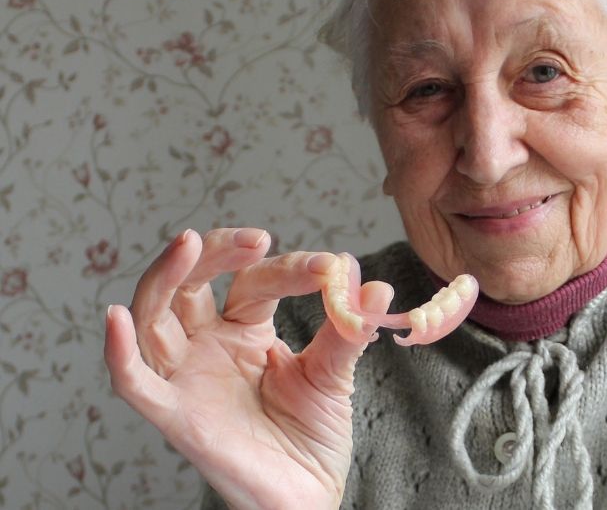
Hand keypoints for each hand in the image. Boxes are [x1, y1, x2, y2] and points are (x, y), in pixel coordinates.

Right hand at [104, 228, 390, 508]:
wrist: (308, 497)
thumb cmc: (312, 436)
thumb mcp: (334, 375)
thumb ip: (347, 331)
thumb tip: (376, 287)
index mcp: (243, 330)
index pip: (252, 281)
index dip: (287, 269)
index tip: (331, 269)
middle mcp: (206, 346)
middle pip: (190, 284)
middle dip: (215, 252)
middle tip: (256, 239)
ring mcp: (187, 378)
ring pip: (154, 316)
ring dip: (164, 276)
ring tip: (189, 241)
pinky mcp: (176, 416)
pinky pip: (136, 384)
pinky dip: (119, 353)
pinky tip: (114, 319)